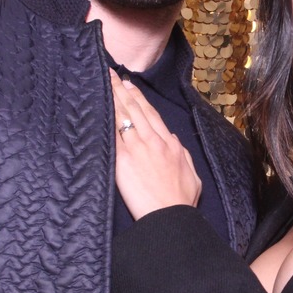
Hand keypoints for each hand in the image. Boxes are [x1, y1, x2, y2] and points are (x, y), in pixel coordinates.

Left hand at [111, 70, 202, 219]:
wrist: (169, 216)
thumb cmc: (181, 202)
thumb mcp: (192, 176)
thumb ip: (182, 155)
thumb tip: (174, 140)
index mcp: (172, 145)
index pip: (152, 115)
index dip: (140, 99)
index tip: (131, 87)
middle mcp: (155, 142)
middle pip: (136, 110)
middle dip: (123, 90)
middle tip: (112, 76)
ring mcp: (138, 149)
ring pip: (124, 116)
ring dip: (114, 97)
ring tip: (104, 83)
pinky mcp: (124, 160)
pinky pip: (113, 133)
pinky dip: (107, 118)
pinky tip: (100, 107)